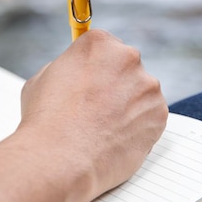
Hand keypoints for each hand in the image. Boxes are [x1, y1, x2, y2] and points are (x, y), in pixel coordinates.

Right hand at [18, 29, 167, 201]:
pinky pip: (149, 117)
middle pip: (124, 66)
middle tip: (92, 106)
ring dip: (125, 105)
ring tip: (100, 127)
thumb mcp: (41, 79)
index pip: (103, 46)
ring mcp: (147, 86)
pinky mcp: (159, 114)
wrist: (61, 158)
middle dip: (112, 84)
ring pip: (139, 92)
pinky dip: (136, 126)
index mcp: (97, 43)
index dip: (93, 67)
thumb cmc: (45, 120)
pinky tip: (112, 137)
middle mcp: (128, 58)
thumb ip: (65, 69)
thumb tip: (75, 74)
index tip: (88, 80)